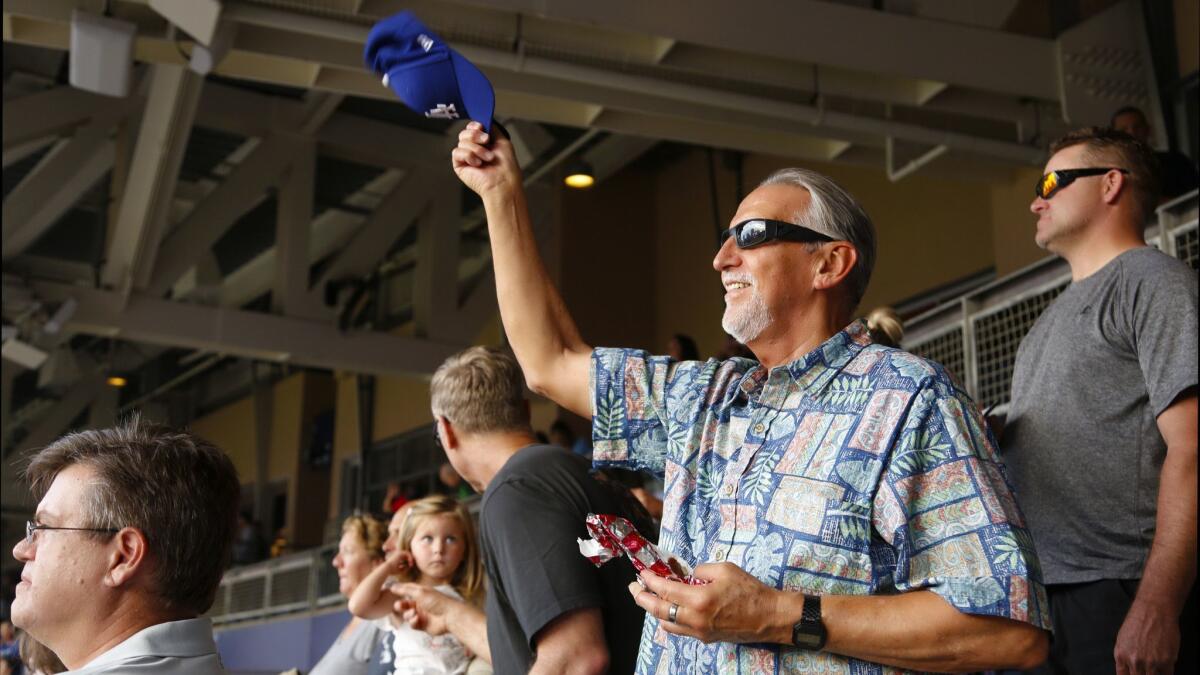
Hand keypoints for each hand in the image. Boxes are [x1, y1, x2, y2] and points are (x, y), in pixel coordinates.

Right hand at [384, 548, 413, 574]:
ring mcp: (398, 553)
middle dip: (410, 560)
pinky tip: (410, 561)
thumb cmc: (392, 571)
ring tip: (411, 563)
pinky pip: (407, 553)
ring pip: (408, 553)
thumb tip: (410, 566)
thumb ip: (405, 568)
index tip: (410, 566)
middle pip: (407, 555)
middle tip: (411, 565)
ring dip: (411, 558)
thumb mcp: (400, 570)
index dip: (408, 561)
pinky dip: (410, 557)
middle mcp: (397, 555)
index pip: (405, 558)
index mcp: (397, 558)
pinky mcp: (400, 553)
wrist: (387, 569)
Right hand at [390, 582, 450, 635]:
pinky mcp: (423, 625)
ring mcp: (422, 614)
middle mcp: (421, 603)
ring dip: (408, 614)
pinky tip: (417, 619)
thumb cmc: (437, 601)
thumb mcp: (420, 592)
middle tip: (398, 606)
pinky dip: (413, 622)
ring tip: (413, 613)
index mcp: (421, 593)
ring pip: (407, 615)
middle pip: (405, 604)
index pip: (408, 590)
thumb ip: (405, 590)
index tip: (390, 590)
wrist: (449, 616)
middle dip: (400, 605)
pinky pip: (412, 624)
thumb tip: (393, 586)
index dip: (399, 590)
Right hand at [451, 121, 519, 196]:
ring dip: (477, 149)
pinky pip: (457, 152)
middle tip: (486, 142)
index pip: (472, 128)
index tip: (481, 127)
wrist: (502, 181)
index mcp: (483, 143)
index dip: (474, 125)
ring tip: (487, 158)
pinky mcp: (459, 165)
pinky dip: (469, 155)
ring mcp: (466, 157)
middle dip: (475, 135)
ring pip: (462, 141)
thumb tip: (482, 120)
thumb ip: (492, 129)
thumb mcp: (502, 141)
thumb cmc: (506, 166)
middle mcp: (473, 149)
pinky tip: (477, 164)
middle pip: (464, 133)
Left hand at [627, 562, 783, 643]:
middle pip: (658, 610)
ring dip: (654, 610)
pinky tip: (669, 609)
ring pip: (666, 623)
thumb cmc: (750, 591)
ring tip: (649, 597)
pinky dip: (669, 619)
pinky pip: (679, 630)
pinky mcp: (705, 638)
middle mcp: (695, 619)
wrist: (770, 617)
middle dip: (642, 598)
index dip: (650, 580)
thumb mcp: (724, 569)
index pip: (665, 590)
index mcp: (699, 599)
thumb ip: (700, 570)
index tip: (641, 572)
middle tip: (634, 588)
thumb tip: (687, 575)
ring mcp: (699, 632)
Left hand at [1114, 598, 1178, 674]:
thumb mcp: (1122, 639)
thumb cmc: (1138, 622)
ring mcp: (1151, 663)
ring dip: (1154, 674)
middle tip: (1146, 671)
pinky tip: (1164, 668)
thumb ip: (1124, 657)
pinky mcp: (1167, 661)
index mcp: (1121, 656)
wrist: (1154, 611)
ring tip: (1156, 669)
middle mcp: (1134, 661)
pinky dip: (1165, 673)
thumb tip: (1128, 670)